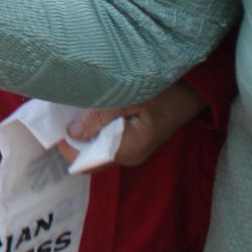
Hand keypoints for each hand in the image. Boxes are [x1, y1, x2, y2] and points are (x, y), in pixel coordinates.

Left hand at [57, 81, 204, 169]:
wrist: (194, 90)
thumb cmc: (165, 91)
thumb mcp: (128, 99)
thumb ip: (99, 117)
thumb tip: (72, 133)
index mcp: (128, 150)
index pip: (86, 161)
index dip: (67, 146)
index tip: (56, 125)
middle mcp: (130, 156)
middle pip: (90, 156)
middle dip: (73, 140)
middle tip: (59, 116)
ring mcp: (133, 149)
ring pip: (98, 147)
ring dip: (83, 133)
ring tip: (70, 112)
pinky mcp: (135, 139)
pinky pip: (108, 139)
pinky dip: (95, 128)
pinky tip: (87, 111)